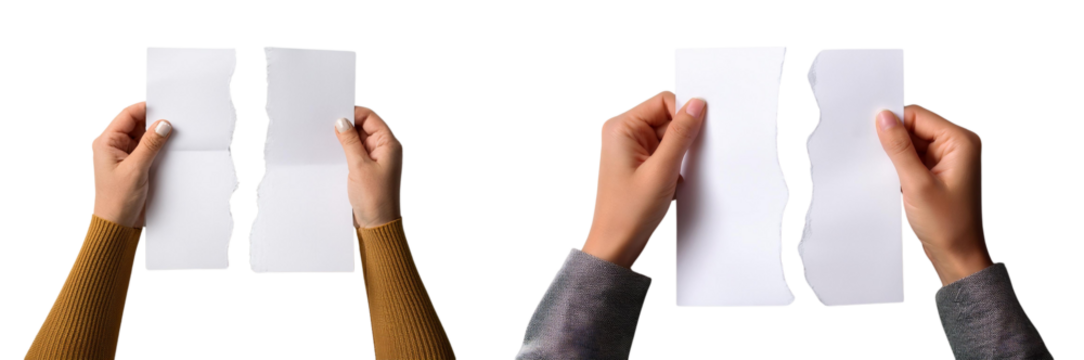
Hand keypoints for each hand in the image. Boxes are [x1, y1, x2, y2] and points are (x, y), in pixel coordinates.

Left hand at [91, 101, 171, 227]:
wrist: (116, 224)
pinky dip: (157, 148)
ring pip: (143, 135)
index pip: (128, 114)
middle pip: (136, 123)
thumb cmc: (117, 200)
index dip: (147, 109)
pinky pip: (146, 148)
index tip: (167, 110)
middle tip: (174, 124)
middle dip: (154, 123)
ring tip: (172, 139)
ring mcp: (123, 154)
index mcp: (106, 141)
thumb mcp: (136, 169)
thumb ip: (150, 144)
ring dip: (156, 136)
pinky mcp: (133, 163)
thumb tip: (163, 124)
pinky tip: (167, 150)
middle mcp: (113, 145)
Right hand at [335, 106, 404, 228]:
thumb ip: (350, 142)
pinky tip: (334, 152)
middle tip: (327, 125)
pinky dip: (348, 151)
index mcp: (390, 144)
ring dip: (346, 140)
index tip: (335, 113)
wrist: (379, 225)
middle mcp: (387, 149)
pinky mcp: (371, 170)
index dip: (354, 113)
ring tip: (328, 139)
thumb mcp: (359, 167)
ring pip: (361, 140)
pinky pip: (359, 153)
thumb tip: (342, 122)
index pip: (372, 118)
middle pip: (366, 127)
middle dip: (348, 126)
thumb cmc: (375, 198)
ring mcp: (379, 159)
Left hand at [581, 90, 705, 268]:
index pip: (663, 101)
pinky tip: (669, 182)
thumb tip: (696, 105)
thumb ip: (681, 135)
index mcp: (621, 127)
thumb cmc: (628, 213)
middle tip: (679, 164)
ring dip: (677, 155)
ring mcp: (629, 148)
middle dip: (681, 139)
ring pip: (668, 136)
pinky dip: (673, 165)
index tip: (695, 136)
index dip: (684, 115)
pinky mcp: (637, 162)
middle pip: (666, 117)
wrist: (615, 245)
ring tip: (670, 177)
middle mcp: (622, 133)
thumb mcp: (662, 171)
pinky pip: (664, 152)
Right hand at [876, 104, 989, 285]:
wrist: (957, 256)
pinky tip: (895, 181)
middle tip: (880, 161)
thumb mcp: (916, 184)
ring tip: (892, 176)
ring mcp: (949, 158)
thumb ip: (899, 148)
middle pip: (915, 127)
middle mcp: (958, 145)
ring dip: (897, 156)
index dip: (893, 124)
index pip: (918, 115)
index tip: (872, 137)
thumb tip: (883, 118)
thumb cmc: (947, 225)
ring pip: (912, 143)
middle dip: (894, 141)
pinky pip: (914, 157)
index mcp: (961, 141)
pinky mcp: (939, 171)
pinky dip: (901, 166)